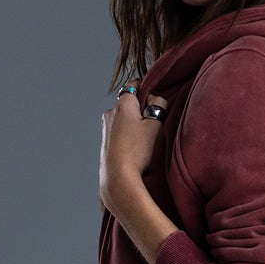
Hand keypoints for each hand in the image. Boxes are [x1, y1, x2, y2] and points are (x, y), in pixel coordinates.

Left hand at [99, 91, 168, 215]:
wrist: (118, 178)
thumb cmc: (137, 151)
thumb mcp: (155, 124)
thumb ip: (159, 105)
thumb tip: (155, 98)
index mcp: (122, 105)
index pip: (133, 85)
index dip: (146, 88)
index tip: (155, 98)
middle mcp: (110, 113)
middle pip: (129, 104)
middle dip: (141, 109)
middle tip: (154, 124)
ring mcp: (105, 129)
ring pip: (124, 119)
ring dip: (134, 124)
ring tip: (145, 141)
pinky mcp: (105, 143)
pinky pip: (119, 133)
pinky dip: (127, 136)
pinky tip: (135, 150)